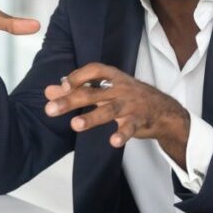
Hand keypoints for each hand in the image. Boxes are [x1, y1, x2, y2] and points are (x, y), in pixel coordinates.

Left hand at [44, 63, 190, 163]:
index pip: (94, 70)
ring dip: (92, 118)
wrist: (164, 110)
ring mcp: (131, 104)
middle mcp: (121, 88)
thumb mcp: (104, 90)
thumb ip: (76, 90)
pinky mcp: (140, 121)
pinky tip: (113, 141)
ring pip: (109, 110)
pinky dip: (122, 134)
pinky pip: (130, 127)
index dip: (77, 76)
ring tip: (75, 125)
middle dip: (71, 100)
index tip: (62, 86)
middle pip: (93, 92)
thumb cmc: (128, 97)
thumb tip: (48, 91)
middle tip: (50, 109)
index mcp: (113, 77)